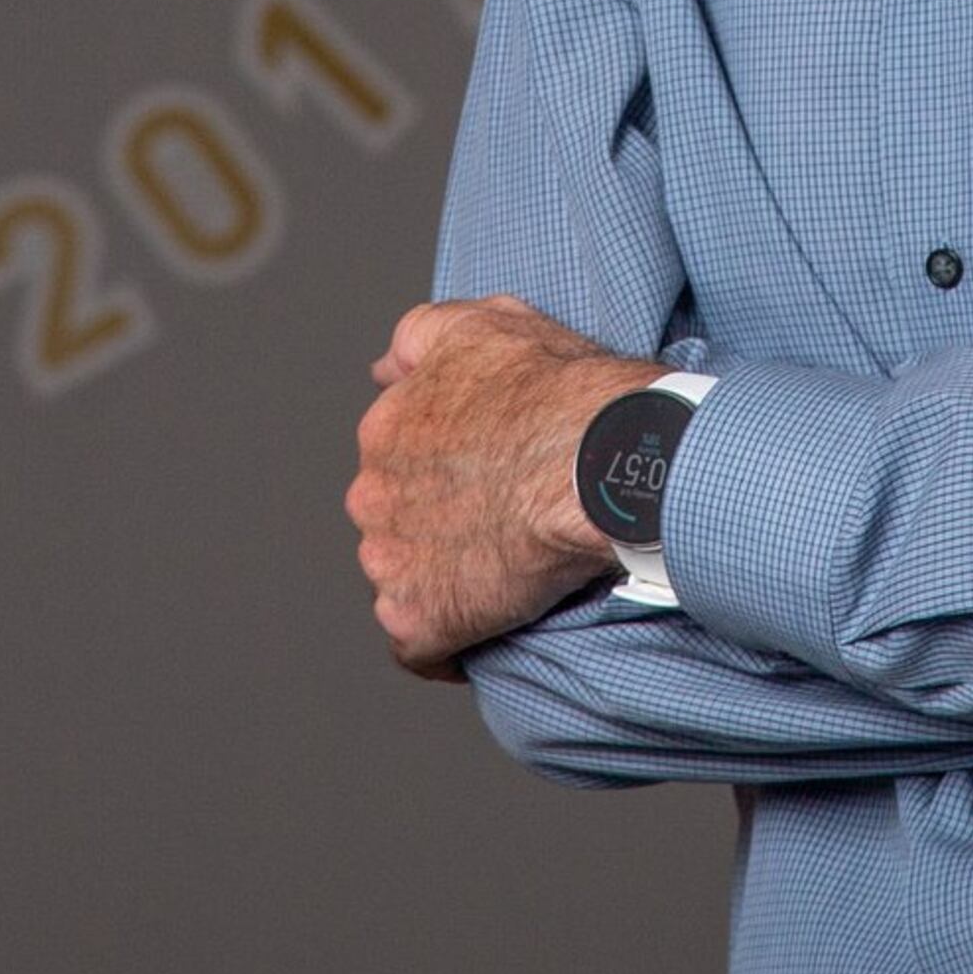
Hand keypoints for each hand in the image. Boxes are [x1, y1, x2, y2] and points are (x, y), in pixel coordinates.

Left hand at [348, 295, 658, 675]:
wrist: (600, 463)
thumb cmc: (560, 392)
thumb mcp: (487, 325)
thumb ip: (422, 338)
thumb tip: (386, 368)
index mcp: (385, 427)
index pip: (397, 459)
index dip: (444, 473)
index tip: (487, 481)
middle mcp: (372, 494)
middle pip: (395, 520)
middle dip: (436, 528)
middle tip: (502, 529)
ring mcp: (390, 560)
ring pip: (403, 581)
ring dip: (441, 583)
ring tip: (503, 580)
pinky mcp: (419, 619)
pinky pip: (419, 648)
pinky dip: (446, 647)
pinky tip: (485, 636)